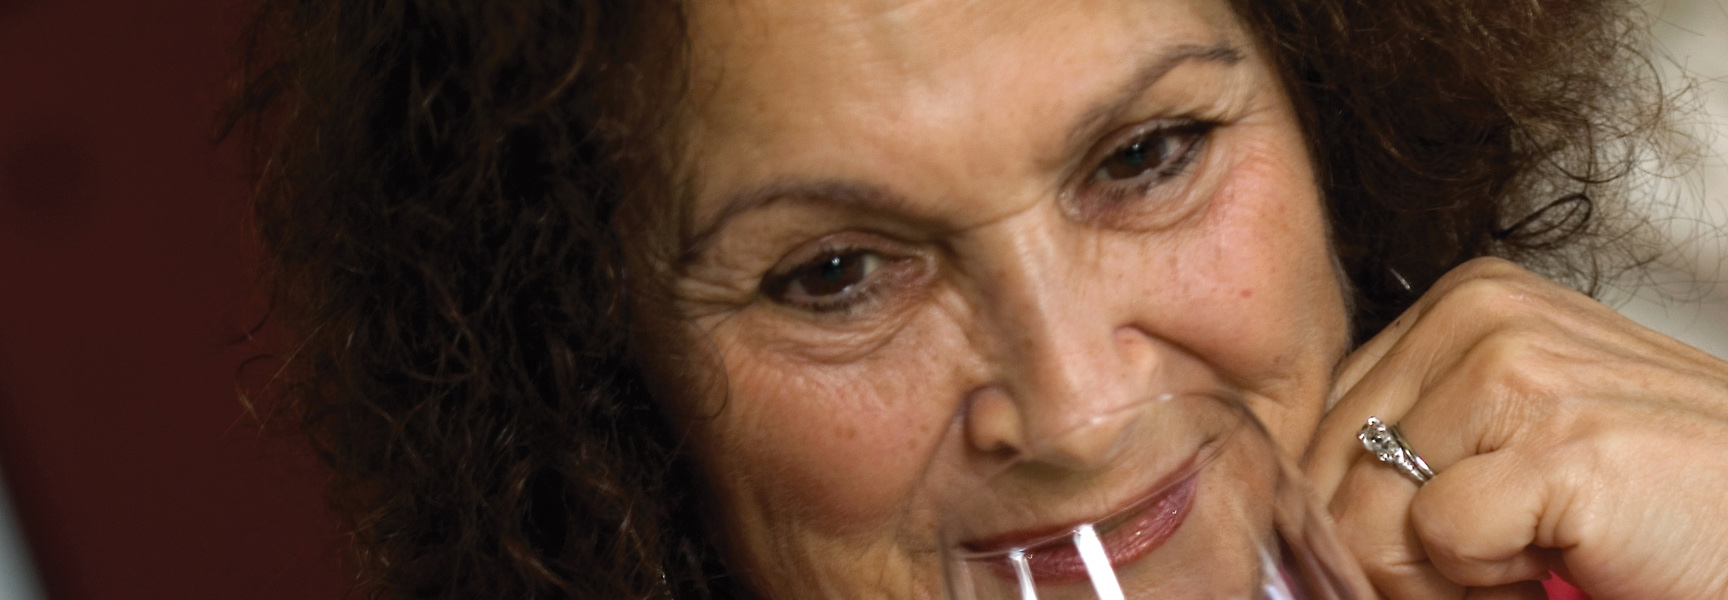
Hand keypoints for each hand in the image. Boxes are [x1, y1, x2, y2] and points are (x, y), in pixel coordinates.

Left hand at [1304, 258, 1727, 598]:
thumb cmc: (1658, 494)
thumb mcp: (1511, 436)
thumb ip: (1411, 440)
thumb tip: (1297, 498)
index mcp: (1464, 301)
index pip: (1325, 419)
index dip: (1361, 505)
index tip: (1448, 532)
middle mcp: (1481, 314)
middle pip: (1331, 467)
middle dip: (1392, 547)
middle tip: (1500, 556)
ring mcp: (1516, 370)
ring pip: (1365, 512)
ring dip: (1442, 575)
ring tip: (1538, 556)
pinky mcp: (1554, 443)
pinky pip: (1434, 540)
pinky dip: (1492, 588)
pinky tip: (1568, 562)